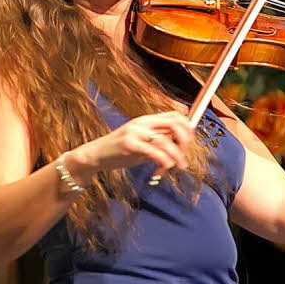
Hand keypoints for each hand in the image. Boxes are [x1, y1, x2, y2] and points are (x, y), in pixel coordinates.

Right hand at [62, 111, 191, 178]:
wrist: (96, 155)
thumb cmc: (120, 151)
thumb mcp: (142, 143)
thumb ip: (158, 142)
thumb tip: (179, 146)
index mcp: (146, 120)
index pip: (174, 115)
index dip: (187, 127)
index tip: (189, 142)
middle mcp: (142, 122)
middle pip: (174, 123)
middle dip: (185, 139)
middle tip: (185, 154)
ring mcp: (135, 132)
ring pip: (166, 140)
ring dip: (177, 155)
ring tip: (179, 166)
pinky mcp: (129, 144)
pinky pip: (154, 151)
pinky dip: (164, 160)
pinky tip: (164, 168)